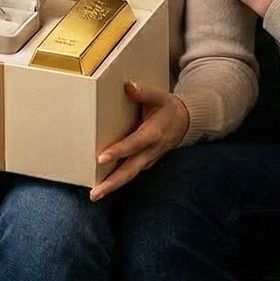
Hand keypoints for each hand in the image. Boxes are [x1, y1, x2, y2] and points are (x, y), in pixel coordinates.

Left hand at [89, 81, 189, 200]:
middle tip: (95, 193)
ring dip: (112, 185)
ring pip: (129, 174)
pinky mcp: (144, 162)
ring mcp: (147, 159)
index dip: (118, 152)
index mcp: (153, 133)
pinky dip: (116, 180)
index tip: (101, 159)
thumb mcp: (160, 96)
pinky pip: (129, 172)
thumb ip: (144, 92)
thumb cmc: (168, 108)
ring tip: (95, 194)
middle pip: (130, 170)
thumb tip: (128, 86)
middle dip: (112, 183)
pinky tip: (101, 184)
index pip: (134, 144)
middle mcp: (150, 151)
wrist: (185, 123)